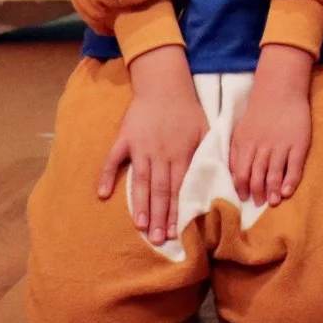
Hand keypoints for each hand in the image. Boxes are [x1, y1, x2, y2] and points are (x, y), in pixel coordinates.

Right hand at [99, 47, 208, 246]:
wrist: (164, 83)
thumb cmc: (187, 109)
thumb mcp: (206, 129)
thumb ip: (210, 153)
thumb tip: (219, 177)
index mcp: (181, 153)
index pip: (179, 188)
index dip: (176, 210)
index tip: (175, 231)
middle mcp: (160, 153)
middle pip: (160, 190)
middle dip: (159, 216)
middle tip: (157, 239)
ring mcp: (140, 147)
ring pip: (140, 181)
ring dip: (140, 204)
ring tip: (140, 225)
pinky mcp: (125, 139)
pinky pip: (113, 160)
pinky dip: (107, 176)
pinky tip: (103, 195)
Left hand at [228, 43, 313, 205]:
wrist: (280, 90)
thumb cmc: (259, 113)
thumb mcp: (241, 131)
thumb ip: (237, 153)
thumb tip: (233, 175)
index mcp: (245, 143)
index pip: (240, 172)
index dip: (240, 188)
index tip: (242, 199)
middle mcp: (262, 146)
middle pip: (256, 176)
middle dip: (256, 193)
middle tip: (257, 204)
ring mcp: (281, 145)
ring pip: (274, 174)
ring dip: (272, 191)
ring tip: (272, 202)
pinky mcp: (299, 144)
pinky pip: (294, 167)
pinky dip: (290, 181)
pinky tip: (286, 191)